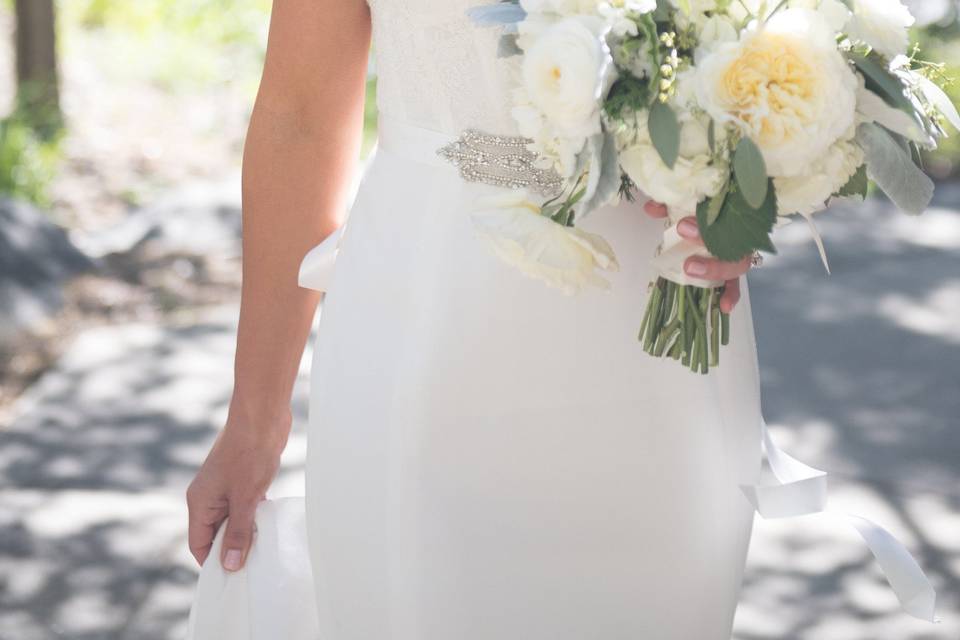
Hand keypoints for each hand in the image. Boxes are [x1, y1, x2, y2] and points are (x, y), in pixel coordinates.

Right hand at [186, 407, 290, 570]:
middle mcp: (207, 497)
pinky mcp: (239, 480)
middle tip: (253, 563)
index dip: (212, 563)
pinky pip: (243, 507)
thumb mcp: (246, 499)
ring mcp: (223, 488)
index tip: (231, 578)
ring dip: (245, 531)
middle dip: (232, 548)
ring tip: (263, 545)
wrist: (262, 418)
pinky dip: (253, 516)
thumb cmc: (250, 454)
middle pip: (214, 534)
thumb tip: (230, 565)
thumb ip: (239, 532)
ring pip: (231, 520)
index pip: (199, 544)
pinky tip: (268, 521)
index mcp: (199, 502)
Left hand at [643, 200, 749, 313]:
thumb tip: (650, 208)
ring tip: (691, 269)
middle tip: (684, 241)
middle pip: (730, 240)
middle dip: (706, 242)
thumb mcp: (685, 209)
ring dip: (715, 269)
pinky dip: (731, 296)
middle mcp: (737, 234)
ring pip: (736, 264)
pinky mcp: (732, 273)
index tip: (682, 225)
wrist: (713, 222)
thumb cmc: (699, 216)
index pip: (722, 215)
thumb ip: (669, 206)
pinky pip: (736, 285)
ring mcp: (737, 255)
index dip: (703, 222)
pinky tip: (725, 307)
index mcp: (727, 214)